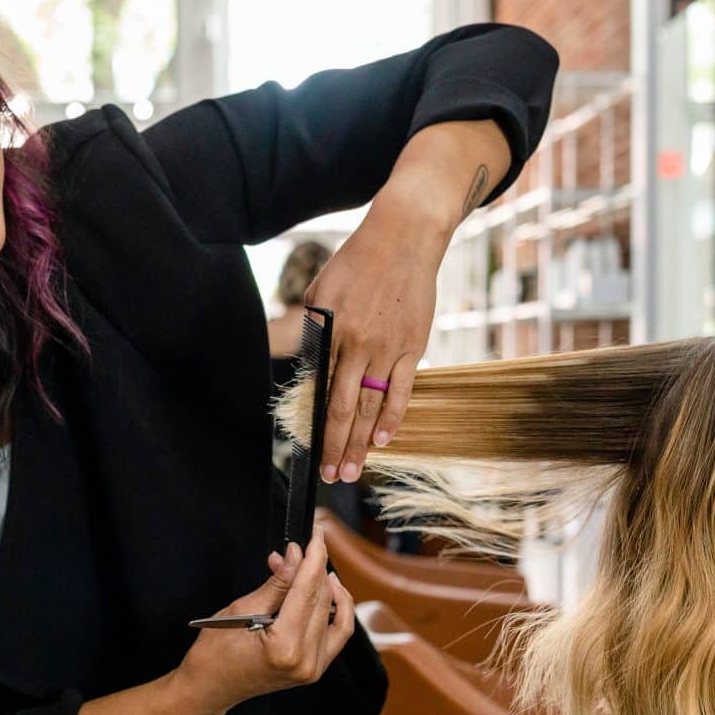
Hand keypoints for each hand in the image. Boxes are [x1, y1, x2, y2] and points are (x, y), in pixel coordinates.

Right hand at [172, 531, 354, 714]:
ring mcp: (313, 669)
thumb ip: (276, 583)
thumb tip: (295, 557)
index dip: (314, 558)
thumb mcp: (241, 610)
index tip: (316, 535)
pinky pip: (337, 634)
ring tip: (313, 567)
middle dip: (315, 568)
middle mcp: (305, 661)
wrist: (209, 688)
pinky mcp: (314, 669)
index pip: (308, 591)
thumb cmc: (214, 654)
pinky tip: (327, 591)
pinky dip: (335, 610)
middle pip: (323, 601)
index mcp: (285, 647)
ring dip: (327, 587)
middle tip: (301, 548)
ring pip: (336, 616)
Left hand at [302, 193, 445, 483]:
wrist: (404, 238)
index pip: (320, 390)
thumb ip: (312, 329)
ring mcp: (388, 347)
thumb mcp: (321, 291)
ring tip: (354, 470)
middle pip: (344, 407)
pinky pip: (402, 389)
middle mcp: (358, 344)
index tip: (311, 451)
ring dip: (363, 442)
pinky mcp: (414, 346)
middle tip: (332, 476)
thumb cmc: (357, 263)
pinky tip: (384, 441)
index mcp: (331, 331)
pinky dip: (393, 417)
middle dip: (336, 446)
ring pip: (372, 405)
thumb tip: (300, 360)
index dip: (316, 425)